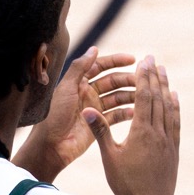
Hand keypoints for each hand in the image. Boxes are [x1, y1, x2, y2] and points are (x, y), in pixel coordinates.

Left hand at [13, 48, 139, 182]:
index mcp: (79, 82)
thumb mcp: (66, 88)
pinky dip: (126, 113)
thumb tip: (94, 48)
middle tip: (141, 81)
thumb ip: (80, 67)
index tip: (132, 60)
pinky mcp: (99, 124)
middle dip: (126, 79)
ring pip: (117, 98)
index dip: (116, 61)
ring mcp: (95, 109)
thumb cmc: (55, 116)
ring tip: (142, 96)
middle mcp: (88, 93)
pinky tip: (135, 112)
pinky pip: (116, 116)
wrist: (52, 146)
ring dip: (129, 95)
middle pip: (112, 82)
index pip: (100, 66)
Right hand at [85, 55, 179, 194]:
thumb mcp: (109, 158)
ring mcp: (168, 141)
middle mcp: (158, 132)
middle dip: (155, 76)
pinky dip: (175, 107)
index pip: (143, 97)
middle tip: (154, 58)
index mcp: (141, 132)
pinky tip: (174, 98)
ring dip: (166, 88)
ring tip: (164, 72)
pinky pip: (175, 122)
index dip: (144, 77)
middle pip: (157, 98)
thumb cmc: (126, 184)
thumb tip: (86, 109)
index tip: (144, 60)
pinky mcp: (173, 150)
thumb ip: (100, 131)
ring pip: (168, 108)